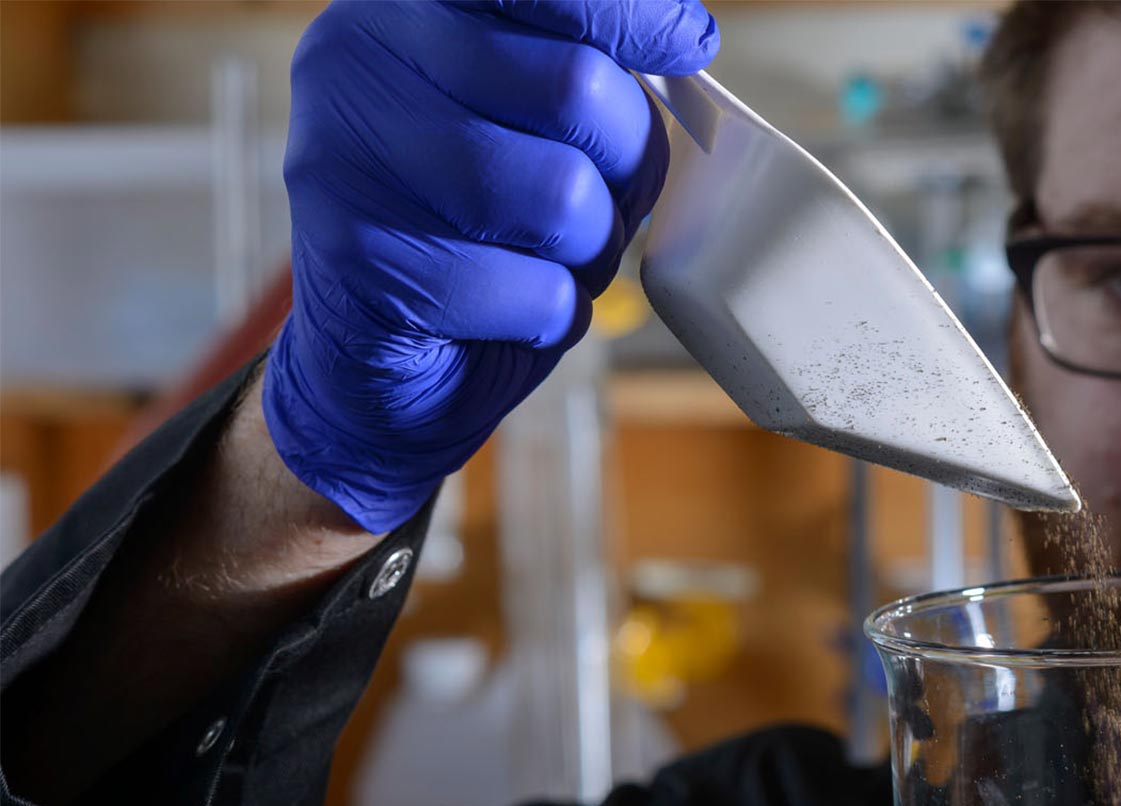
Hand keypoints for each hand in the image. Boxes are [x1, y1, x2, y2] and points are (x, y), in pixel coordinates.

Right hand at [264, 0, 716, 531]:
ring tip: (546, 261)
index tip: (689, 42)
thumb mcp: (530, 127)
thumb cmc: (474, 235)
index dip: (629, 11)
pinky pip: (529, 290)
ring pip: (561, 196)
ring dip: (588, 251)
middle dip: (624, 165)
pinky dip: (549, 316)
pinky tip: (507, 314)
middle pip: (575, 87)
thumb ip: (582, 70)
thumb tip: (686, 34)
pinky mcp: (356, 260)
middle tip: (601, 203)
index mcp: (404, 7)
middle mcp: (355, 59)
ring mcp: (342, 157)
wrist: (370, 365)